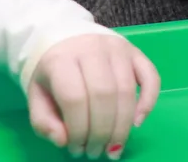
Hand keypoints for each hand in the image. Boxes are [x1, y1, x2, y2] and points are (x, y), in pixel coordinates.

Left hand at [27, 34, 160, 158]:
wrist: (66, 38)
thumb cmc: (52, 73)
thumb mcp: (37, 96)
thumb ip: (44, 122)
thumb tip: (64, 141)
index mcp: (62, 59)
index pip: (75, 98)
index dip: (78, 130)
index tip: (76, 149)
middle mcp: (93, 49)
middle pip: (104, 96)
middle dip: (102, 132)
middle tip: (96, 152)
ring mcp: (118, 48)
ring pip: (127, 90)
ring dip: (122, 125)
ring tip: (113, 147)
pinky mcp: (136, 51)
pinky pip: (151, 77)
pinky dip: (148, 101)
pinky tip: (137, 122)